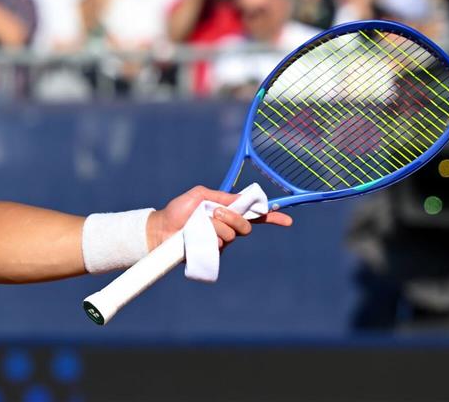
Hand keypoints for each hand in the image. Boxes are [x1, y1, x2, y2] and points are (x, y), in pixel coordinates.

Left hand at [147, 185, 292, 250]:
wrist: (161, 229)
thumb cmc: (178, 210)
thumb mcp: (199, 195)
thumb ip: (220, 196)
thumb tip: (240, 199)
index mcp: (227, 212)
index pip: (254, 215)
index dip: (271, 217)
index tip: (287, 220)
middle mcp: (228, 227)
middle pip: (246, 226)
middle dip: (233, 217)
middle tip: (214, 213)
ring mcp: (221, 241)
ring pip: (232, 234)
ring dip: (217, 226)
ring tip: (200, 224)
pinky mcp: (213, 253)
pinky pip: (220, 244)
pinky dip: (210, 237)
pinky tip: (199, 236)